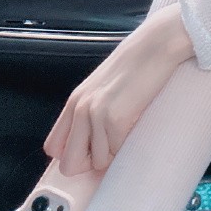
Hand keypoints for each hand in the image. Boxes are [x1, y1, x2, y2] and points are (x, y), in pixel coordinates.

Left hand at [43, 3, 194, 175]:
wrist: (156, 46)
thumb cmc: (137, 65)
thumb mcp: (103, 88)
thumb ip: (92, 111)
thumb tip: (94, 143)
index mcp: (74, 101)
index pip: (54, 147)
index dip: (73, 155)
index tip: (92, 154)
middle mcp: (80, 108)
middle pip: (69, 163)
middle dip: (90, 164)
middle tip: (111, 149)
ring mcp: (96, 114)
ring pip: (97, 163)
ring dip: (114, 155)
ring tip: (128, 133)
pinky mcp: (115, 119)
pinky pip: (117, 154)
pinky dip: (127, 148)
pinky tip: (135, 128)